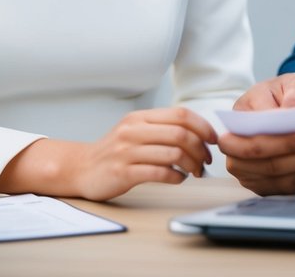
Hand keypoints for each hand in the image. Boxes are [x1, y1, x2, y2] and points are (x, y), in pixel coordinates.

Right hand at [0, 106, 216, 201]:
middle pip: (181, 134)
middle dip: (201, 149)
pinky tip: (179, 179)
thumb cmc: (115, 151)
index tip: (213, 140)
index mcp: (140, 117)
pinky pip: (160, 173)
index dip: (203, 127)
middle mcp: (133, 130)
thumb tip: (199, 132)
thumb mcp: (135, 130)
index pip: (181, 115)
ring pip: (174, 154)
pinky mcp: (123, 173)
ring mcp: (127, 151)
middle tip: (206, 161)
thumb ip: (162, 127)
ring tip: (195, 173)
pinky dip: (177, 177)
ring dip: (192, 165)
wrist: (80, 168)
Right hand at [218, 73, 294, 194]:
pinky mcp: (256, 181)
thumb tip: (292, 108)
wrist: (294, 107)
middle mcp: (234, 139)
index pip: (254, 126)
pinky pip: (277, 187)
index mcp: (242, 109)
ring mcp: (242, 164)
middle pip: (253, 152)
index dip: (280, 134)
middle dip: (287, 151)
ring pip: (267, 173)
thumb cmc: (292, 94)